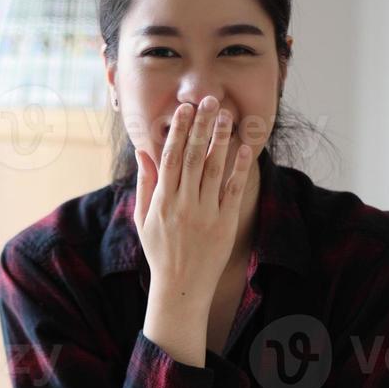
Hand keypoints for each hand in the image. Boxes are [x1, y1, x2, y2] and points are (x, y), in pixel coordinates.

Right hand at [133, 96, 253, 307]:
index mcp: (163, 201)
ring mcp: (205, 213)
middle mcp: (183, 204)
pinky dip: (239, 169)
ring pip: (213, 169)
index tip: (185, 109)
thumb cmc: (160, 251)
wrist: (180, 287)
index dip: (179, 130)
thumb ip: (146, 183)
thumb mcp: (143, 218)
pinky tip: (245, 148)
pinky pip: (233, 191)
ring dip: (220, 140)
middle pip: (193, 156)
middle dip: (201, 126)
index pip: (170, 157)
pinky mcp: (224, 223)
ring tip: (226, 116)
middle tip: (209, 100)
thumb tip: (143, 151)